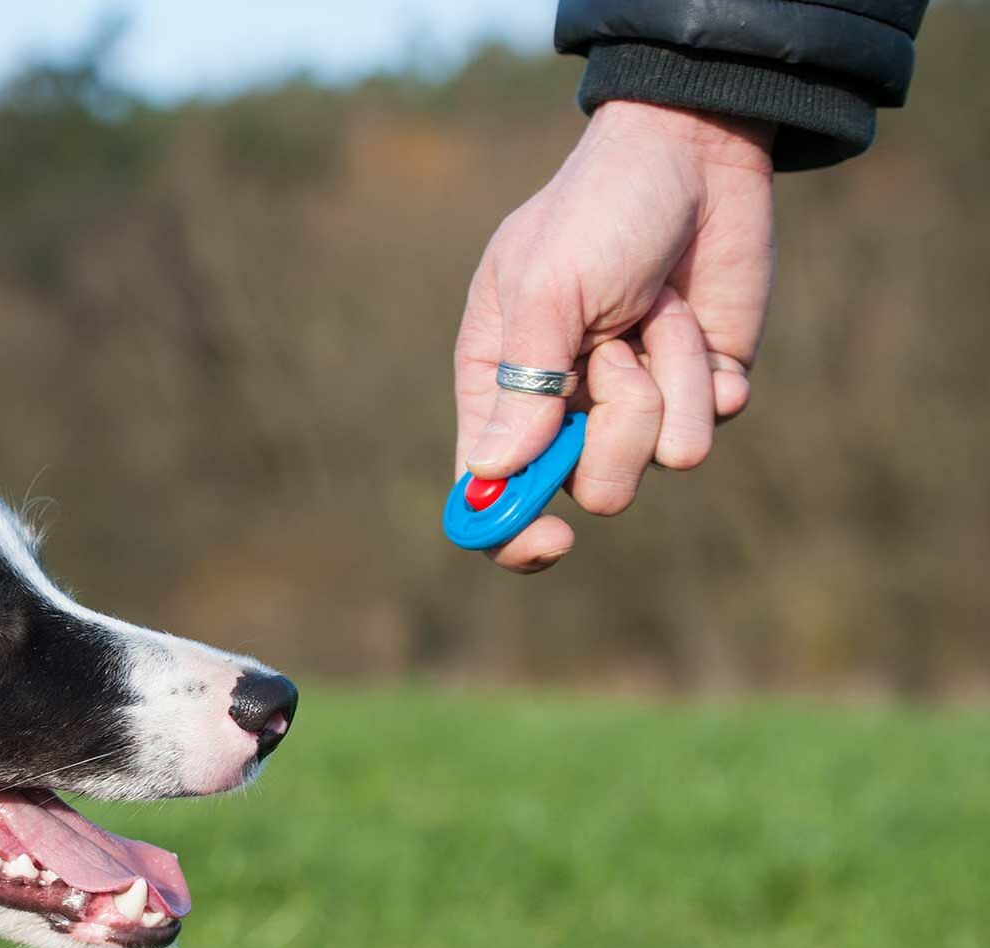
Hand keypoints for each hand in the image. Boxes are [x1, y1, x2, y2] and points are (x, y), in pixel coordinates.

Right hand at [453, 102, 776, 571]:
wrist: (695, 153)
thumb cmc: (597, 210)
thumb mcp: (545, 289)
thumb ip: (522, 385)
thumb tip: (490, 472)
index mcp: (498, 386)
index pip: (488, 489)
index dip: (510, 528)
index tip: (550, 540)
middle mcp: (564, 408)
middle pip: (590, 486)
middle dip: (615, 427)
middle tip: (615, 356)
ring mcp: (636, 402)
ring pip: (660, 458)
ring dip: (669, 379)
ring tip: (658, 312)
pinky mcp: (700, 389)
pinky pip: (713, 424)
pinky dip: (709, 371)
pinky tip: (694, 316)